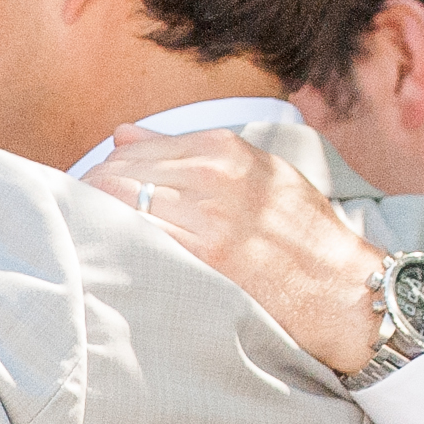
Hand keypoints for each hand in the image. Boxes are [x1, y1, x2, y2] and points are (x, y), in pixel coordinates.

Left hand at [94, 136, 388, 374]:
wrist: (344, 290)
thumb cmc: (301, 236)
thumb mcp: (256, 175)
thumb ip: (186, 151)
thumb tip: (121, 133)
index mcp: (225, 148)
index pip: (134, 149)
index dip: (104, 175)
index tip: (91, 198)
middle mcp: (214, 173)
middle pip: (119, 172)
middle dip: (91, 196)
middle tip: (78, 225)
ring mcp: (208, 212)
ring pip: (119, 201)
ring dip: (94, 221)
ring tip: (87, 244)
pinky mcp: (205, 253)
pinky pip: (137, 237)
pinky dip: (114, 243)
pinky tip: (107, 260)